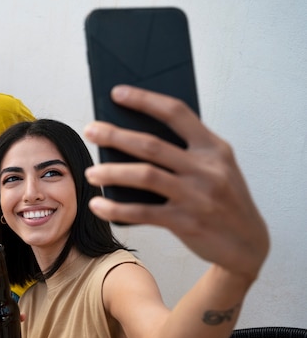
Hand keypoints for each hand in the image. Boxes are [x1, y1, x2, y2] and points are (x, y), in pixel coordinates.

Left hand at [84, 85, 268, 278]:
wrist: (248, 244)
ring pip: (145, 176)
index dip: (144, 100)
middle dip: (115, 135)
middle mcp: (206, 168)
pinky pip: (142, 213)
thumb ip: (185, 153)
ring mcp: (196, 196)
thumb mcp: (217, 168)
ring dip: (112, 172)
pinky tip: (97, 205)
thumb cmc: (223, 199)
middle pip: (152, 144)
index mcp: (214, 148)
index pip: (176, 113)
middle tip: (90, 130)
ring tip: (90, 172)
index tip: (117, 93)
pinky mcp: (186, 222)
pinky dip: (116, 208)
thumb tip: (132, 142)